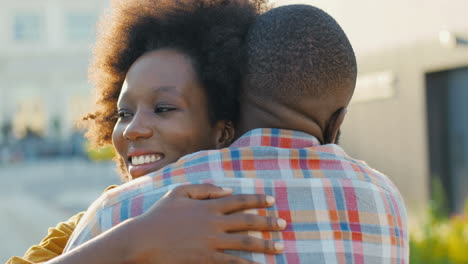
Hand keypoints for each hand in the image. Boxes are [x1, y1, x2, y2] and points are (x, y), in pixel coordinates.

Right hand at [125, 183, 285, 263]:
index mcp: (209, 205)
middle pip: (248, 221)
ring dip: (265, 244)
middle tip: (284, 224)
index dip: (257, 200)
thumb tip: (228, 190)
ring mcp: (212, 243)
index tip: (271, 201)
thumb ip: (204, 187)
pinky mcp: (207, 259)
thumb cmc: (159, 215)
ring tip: (280, 247)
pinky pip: (233, 262)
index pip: (240, 200)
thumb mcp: (179, 192)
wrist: (143, 241)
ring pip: (246, 243)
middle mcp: (214, 223)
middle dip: (268, 222)